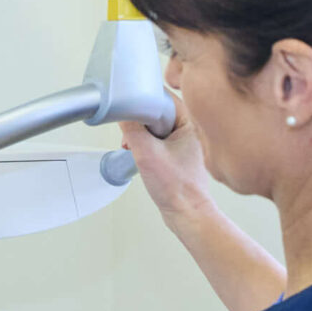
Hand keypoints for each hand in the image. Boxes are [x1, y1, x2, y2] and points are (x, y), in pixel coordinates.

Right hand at [120, 95, 211, 217]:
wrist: (186, 213)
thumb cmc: (178, 188)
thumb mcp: (146, 153)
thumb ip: (131, 129)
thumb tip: (121, 112)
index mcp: (190, 123)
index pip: (163, 97)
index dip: (143, 98)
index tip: (129, 101)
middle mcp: (189, 129)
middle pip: (156, 110)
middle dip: (138, 120)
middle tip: (131, 132)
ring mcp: (183, 141)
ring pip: (154, 126)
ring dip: (139, 134)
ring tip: (134, 147)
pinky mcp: (176, 152)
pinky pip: (156, 138)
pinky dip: (144, 143)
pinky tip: (138, 154)